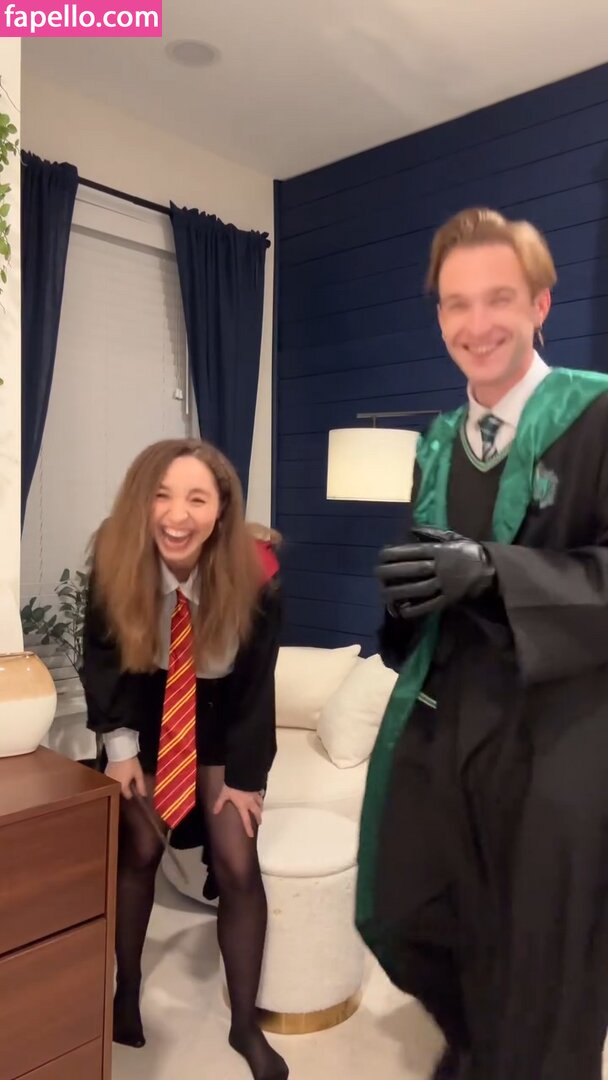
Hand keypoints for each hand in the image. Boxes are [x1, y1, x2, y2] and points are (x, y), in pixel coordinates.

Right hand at [106, 756, 145, 798]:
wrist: (120, 751)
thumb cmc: (131, 763)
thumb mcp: (138, 774)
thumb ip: (141, 786)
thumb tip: (144, 795)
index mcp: (122, 787)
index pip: (128, 796)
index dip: (133, 794)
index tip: (136, 790)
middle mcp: (114, 785)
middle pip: (121, 792)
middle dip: (126, 789)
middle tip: (131, 783)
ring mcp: (108, 780)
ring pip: (115, 786)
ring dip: (120, 785)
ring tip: (125, 778)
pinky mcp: (105, 774)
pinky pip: (110, 781)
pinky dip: (115, 780)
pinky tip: (119, 774)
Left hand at [213, 784, 263, 838]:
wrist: (241, 774)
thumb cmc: (232, 786)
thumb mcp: (223, 794)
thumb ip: (219, 803)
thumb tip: (214, 812)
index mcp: (242, 806)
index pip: (246, 820)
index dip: (248, 828)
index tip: (251, 835)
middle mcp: (251, 803)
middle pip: (257, 812)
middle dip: (258, 818)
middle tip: (260, 822)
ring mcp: (255, 795)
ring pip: (260, 803)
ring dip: (261, 808)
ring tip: (261, 810)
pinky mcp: (257, 788)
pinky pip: (260, 793)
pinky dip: (261, 795)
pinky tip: (261, 794)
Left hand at [376, 527, 494, 618]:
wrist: (492, 569)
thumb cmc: (469, 552)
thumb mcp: (453, 537)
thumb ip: (432, 534)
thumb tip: (412, 530)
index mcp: (441, 551)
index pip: (414, 551)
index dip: (395, 553)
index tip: (380, 555)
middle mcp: (442, 567)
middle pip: (414, 569)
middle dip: (393, 572)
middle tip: (377, 574)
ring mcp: (446, 584)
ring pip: (420, 588)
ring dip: (400, 592)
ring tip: (383, 593)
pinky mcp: (450, 599)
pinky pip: (431, 605)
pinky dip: (416, 609)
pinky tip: (402, 611)